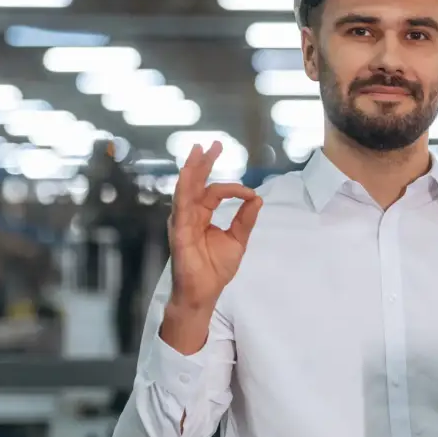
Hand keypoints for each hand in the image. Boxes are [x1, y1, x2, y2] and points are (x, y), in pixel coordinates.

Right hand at [168, 142, 262, 310]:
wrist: (205, 292)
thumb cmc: (215, 269)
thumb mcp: (237, 240)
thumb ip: (245, 219)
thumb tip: (257, 198)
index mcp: (201, 216)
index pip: (214, 192)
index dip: (232, 188)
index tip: (250, 192)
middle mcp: (190, 215)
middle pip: (196, 183)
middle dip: (204, 163)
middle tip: (213, 144)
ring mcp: (182, 222)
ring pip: (186, 190)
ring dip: (192, 169)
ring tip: (198, 151)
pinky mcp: (180, 231)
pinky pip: (181, 206)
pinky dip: (184, 189)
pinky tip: (187, 174)